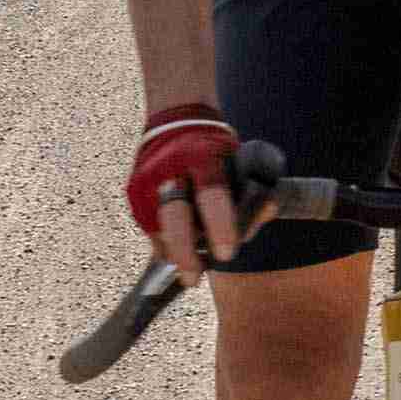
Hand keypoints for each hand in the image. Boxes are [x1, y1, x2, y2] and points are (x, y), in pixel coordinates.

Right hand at [125, 102, 239, 284]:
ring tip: (190, 268)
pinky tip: (176, 249)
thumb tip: (267, 211)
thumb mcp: (237, 161)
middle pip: (174, 216)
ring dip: (173, 251)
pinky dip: (163, 240)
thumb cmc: (215, 149)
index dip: (219, 225)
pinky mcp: (133, 190)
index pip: (212, 193)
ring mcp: (147, 178)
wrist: (177, 120)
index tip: (225, 254)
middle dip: (184, 252)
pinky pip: (148, 226)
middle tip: (194, 278)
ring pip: (157, 227)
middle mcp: (170, 167)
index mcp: (203, 156)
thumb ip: (251, 192)